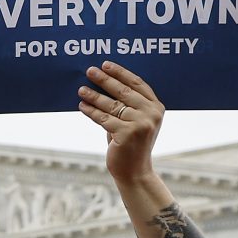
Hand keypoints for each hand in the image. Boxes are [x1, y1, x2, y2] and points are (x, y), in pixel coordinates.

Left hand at [80, 61, 163, 185]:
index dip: (120, 72)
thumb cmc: (131, 145)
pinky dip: (91, 111)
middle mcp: (151, 114)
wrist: (135, 172)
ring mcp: (140, 124)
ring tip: (81, 89)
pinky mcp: (126, 134)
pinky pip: (104, 118)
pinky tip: (82, 106)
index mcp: (156, 107)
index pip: (137, 83)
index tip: (106, 64)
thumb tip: (103, 83)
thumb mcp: (135, 121)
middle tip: (90, 71)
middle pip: (123, 91)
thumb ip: (127, 105)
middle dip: (105, 80)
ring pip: (111, 104)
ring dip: (94, 95)